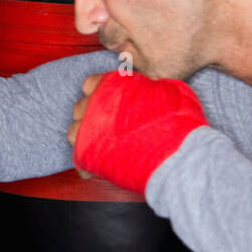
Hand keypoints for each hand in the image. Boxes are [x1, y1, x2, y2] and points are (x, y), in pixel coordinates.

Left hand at [68, 71, 207, 194]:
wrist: (176, 150)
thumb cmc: (178, 120)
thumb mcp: (169, 90)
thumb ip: (151, 87)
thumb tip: (150, 86)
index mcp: (113, 85)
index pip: (91, 84)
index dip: (98, 93)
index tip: (108, 103)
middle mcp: (97, 104)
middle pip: (80, 108)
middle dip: (89, 116)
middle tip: (106, 127)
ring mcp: (90, 128)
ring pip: (73, 131)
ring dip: (83, 138)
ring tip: (100, 147)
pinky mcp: (89, 152)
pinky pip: (79, 156)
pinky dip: (86, 162)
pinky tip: (94, 167)